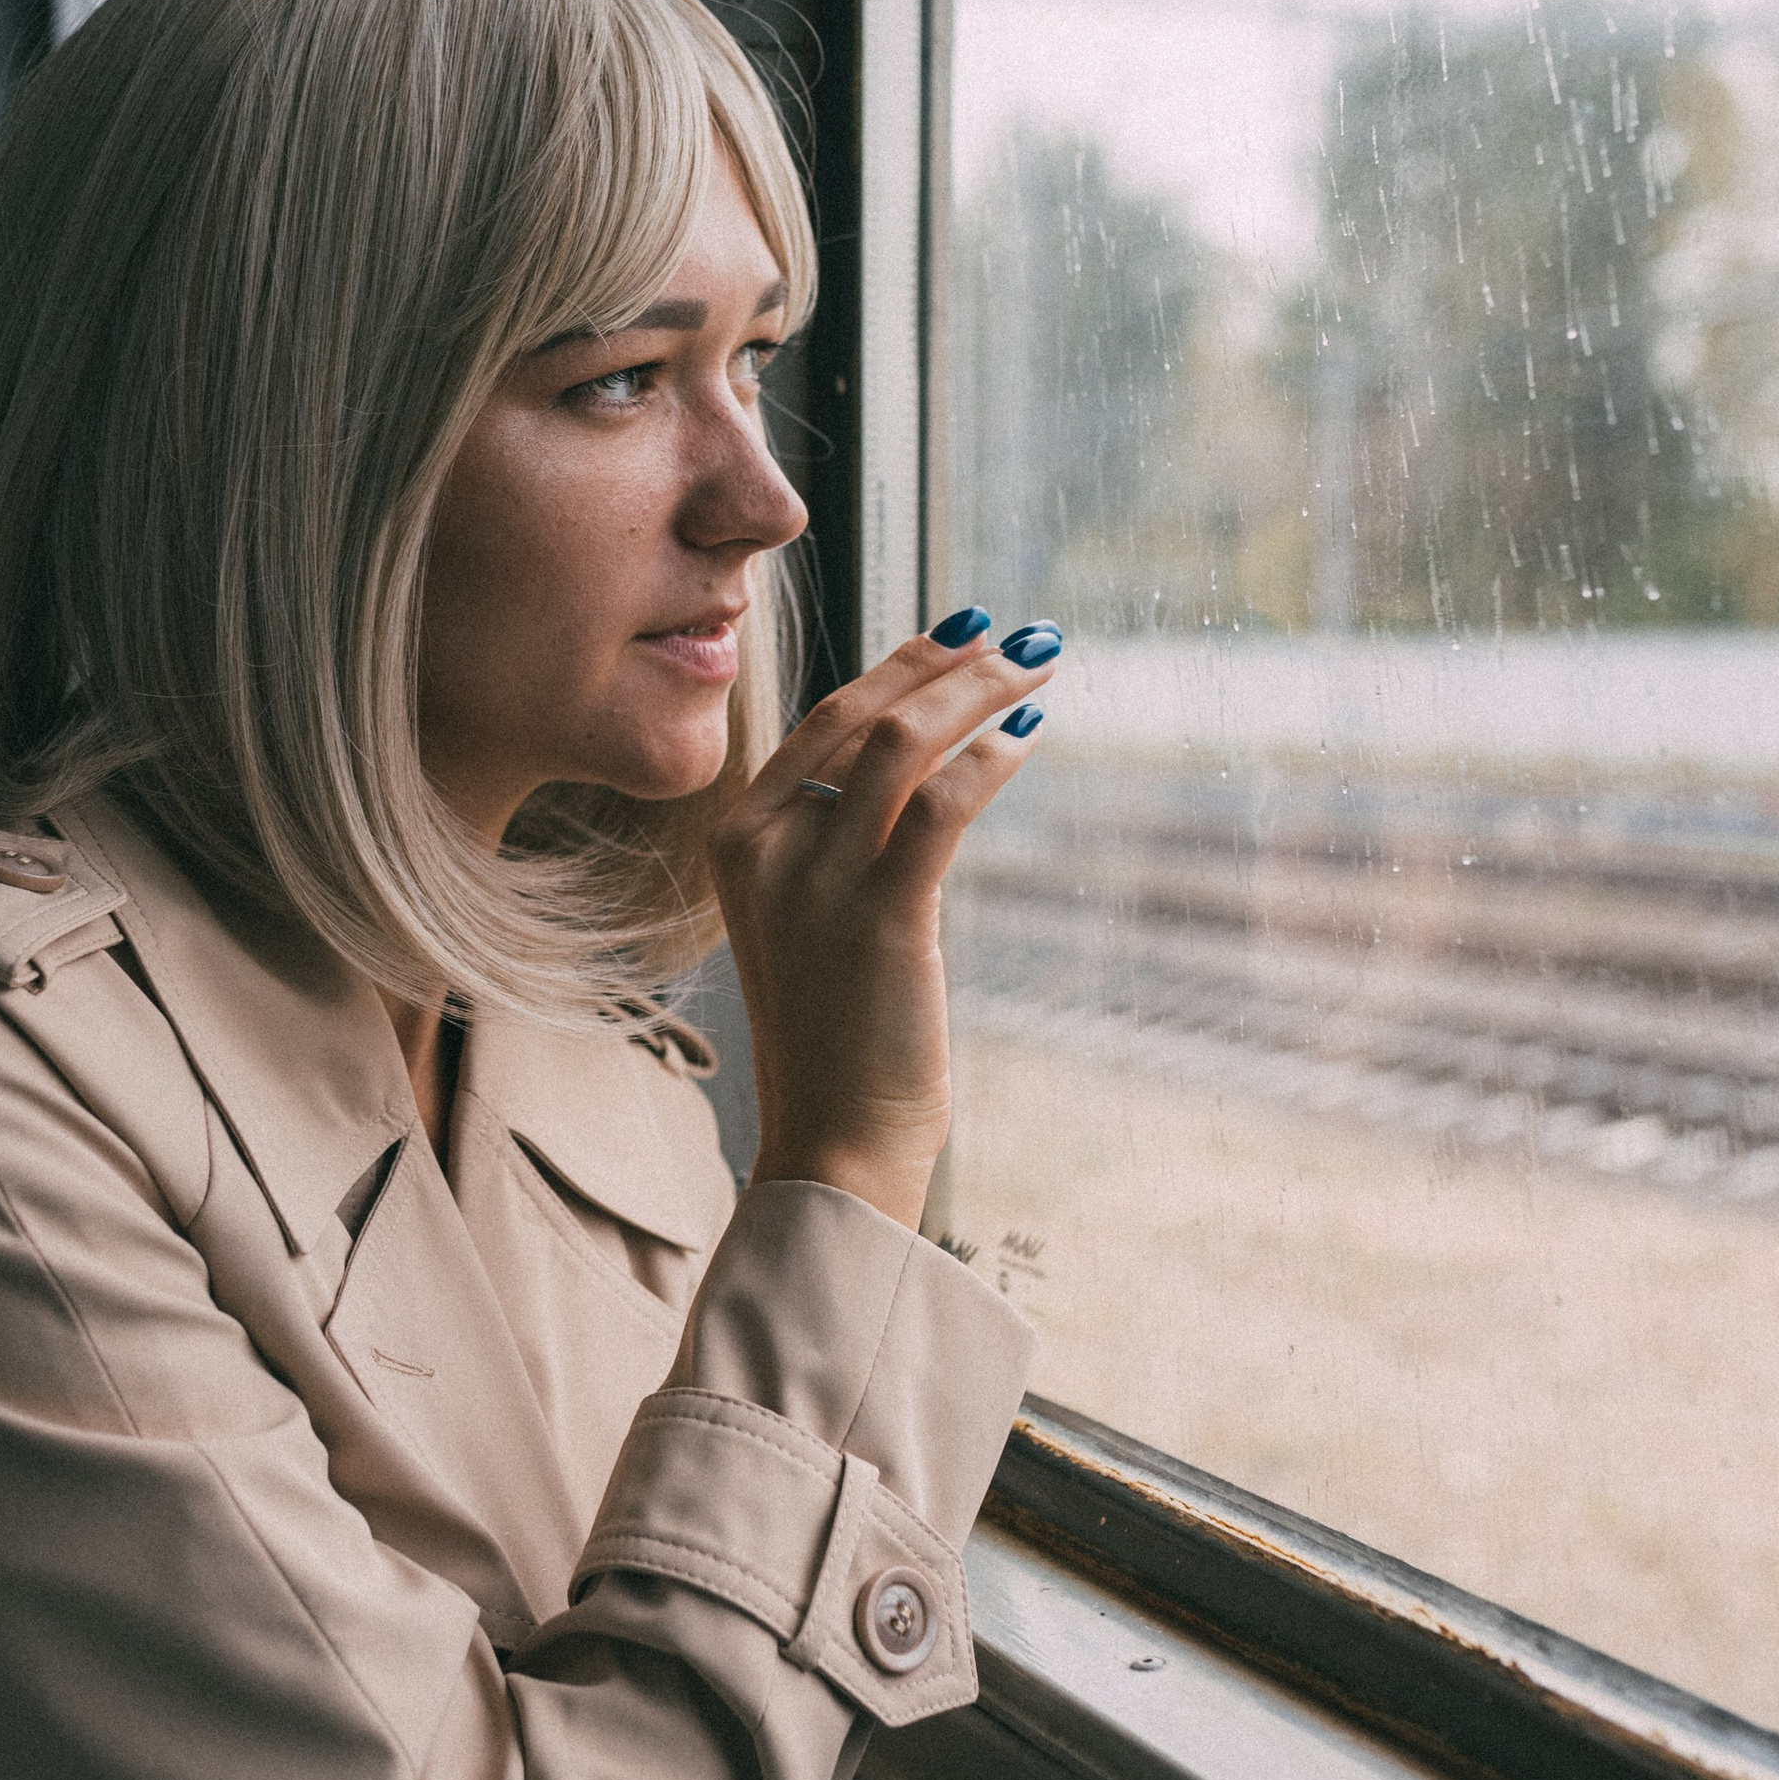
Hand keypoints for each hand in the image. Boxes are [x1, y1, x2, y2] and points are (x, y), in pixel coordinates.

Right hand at [711, 611, 1057, 1233]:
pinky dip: (991, 757)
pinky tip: (1030, 733)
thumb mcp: (813, 923)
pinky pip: (939, 806)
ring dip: (979, 692)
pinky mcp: (878, 918)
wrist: (831, 1144)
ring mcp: (815, 882)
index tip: (959, 635)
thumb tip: (915, 772)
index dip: (895, 666)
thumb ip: (837, 844)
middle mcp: (765, 848)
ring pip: (901, 743)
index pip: (822, 721)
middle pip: (862, 715)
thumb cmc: (837, 1040)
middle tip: (1019, 636)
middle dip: (948, 663)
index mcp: (739, 841)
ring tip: (1039, 665)